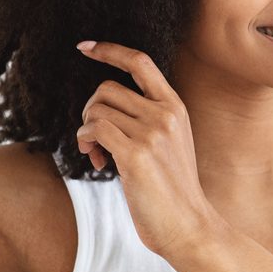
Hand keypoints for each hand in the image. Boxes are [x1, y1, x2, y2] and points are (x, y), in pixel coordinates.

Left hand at [75, 40, 218, 255]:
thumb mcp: (170, 142)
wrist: (188, 224)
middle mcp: (165, 114)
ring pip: (96, 110)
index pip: (140, 62)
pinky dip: (85, 143)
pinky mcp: (135, 155)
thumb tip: (103, 106)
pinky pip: (93, 131)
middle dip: (91, 109)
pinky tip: (97, 162)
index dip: (110, 50)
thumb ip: (148, 118)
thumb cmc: (172, 188)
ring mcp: (152, 133)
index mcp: (175, 107)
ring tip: (97, 154)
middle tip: (94, 137)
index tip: (85, 47)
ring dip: (86, 131)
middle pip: (107, 88)